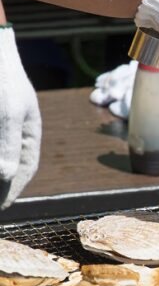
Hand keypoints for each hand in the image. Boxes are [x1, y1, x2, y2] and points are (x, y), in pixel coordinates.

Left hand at [0, 27, 40, 208]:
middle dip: (0, 184)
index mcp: (28, 131)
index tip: (4, 207)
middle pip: (7, 164)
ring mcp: (0, 124)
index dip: (14, 189)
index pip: (25, 167)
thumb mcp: (7, 113)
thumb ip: (7, 145)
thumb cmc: (1, 78)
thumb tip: (6, 176)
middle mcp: (13, 131)